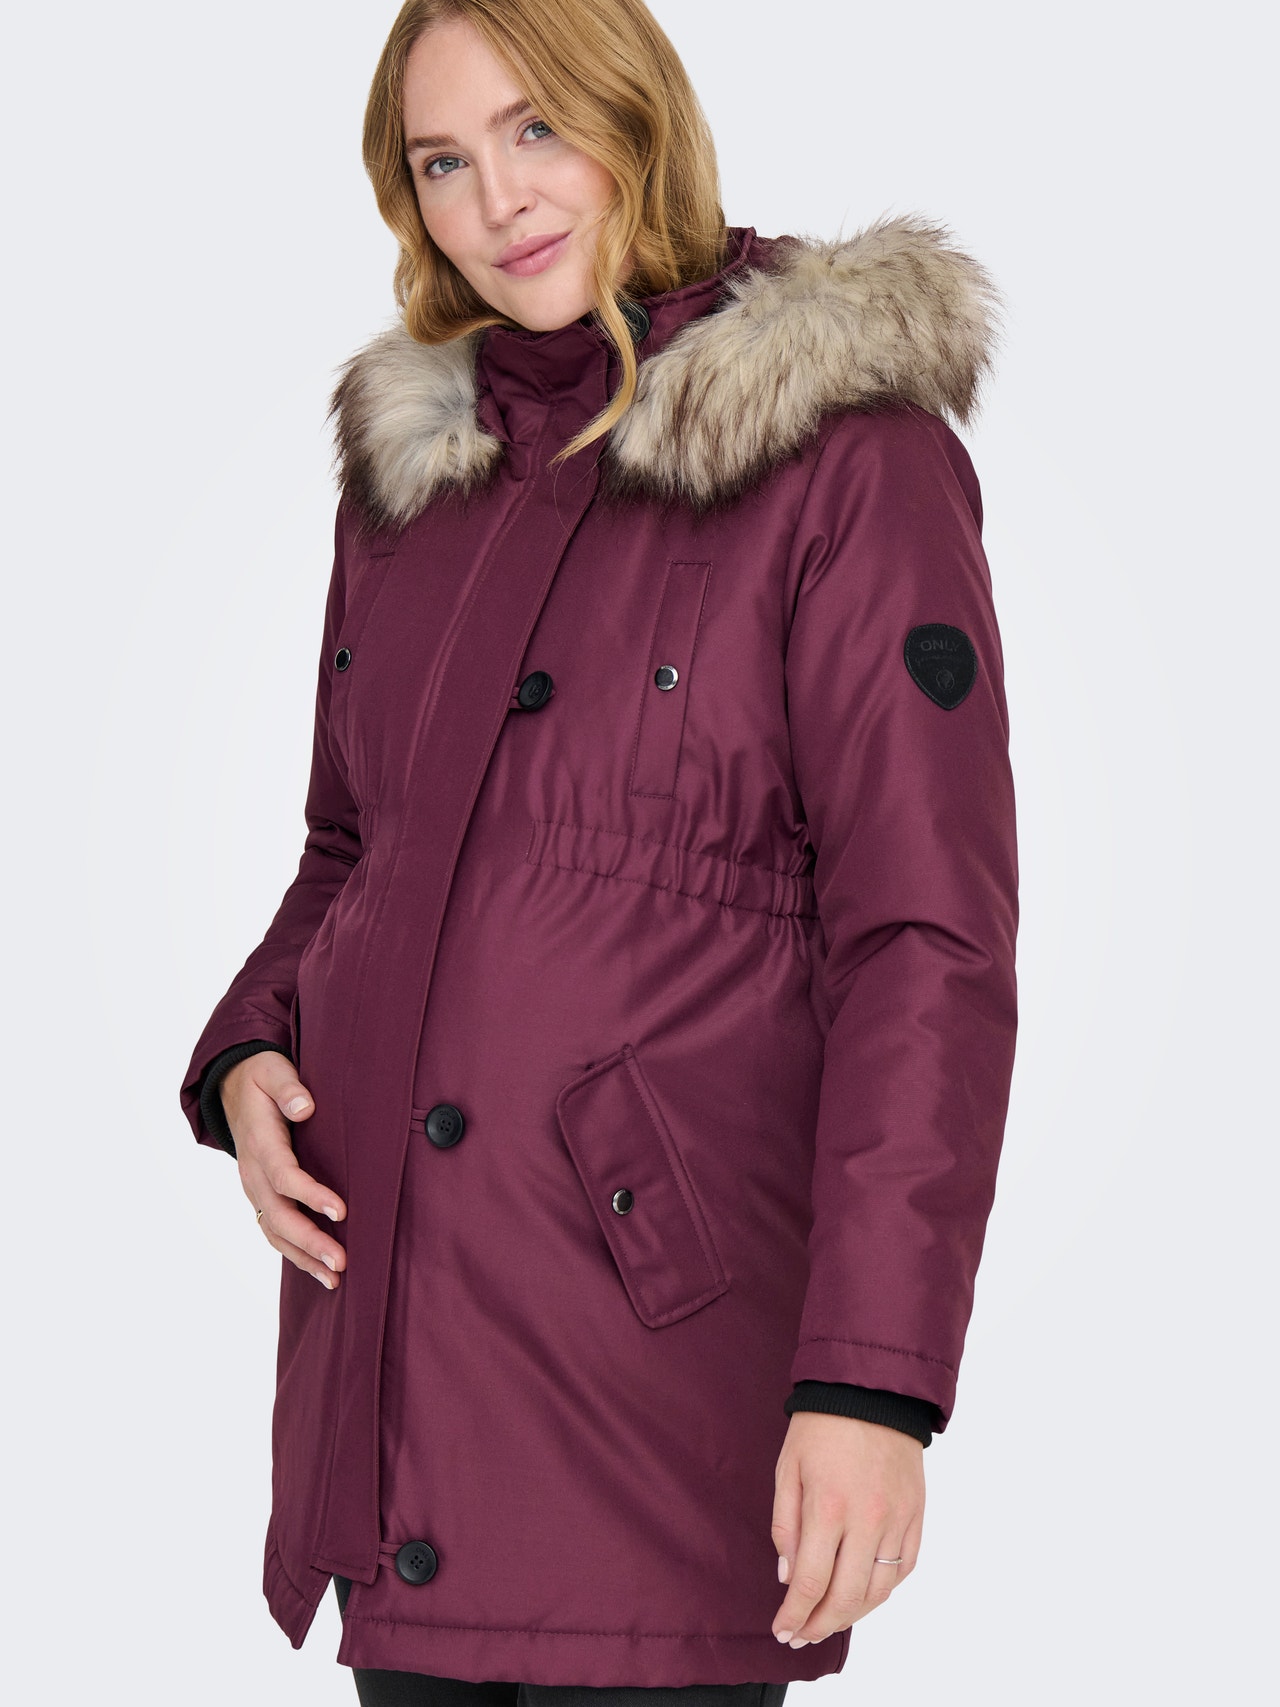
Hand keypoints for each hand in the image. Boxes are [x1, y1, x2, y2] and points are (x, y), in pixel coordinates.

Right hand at [221, 1051, 347, 1288]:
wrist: (232, 1085)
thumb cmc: (261, 1077)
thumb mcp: (273, 1070)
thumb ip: (288, 1088)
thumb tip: (305, 1108)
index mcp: (259, 1141)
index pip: (283, 1175)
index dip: (310, 1195)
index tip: (341, 1210)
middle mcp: (253, 1171)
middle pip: (278, 1214)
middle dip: (309, 1241)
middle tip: (340, 1261)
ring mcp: (254, 1187)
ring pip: (274, 1230)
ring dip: (303, 1256)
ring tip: (334, 1277)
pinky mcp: (261, 1195)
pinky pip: (274, 1229)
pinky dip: (294, 1252)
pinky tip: (318, 1270)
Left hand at [771, 1411, 923, 1644]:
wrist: (871, 1391)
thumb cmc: (822, 1427)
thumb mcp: (787, 1469)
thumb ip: (785, 1526)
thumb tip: (789, 1577)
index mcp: (827, 1507)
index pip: (811, 1584)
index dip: (795, 1616)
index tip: (783, 1630)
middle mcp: (867, 1520)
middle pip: (846, 1598)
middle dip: (820, 1625)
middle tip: (802, 1635)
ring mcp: (897, 1519)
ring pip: (879, 1591)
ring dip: (852, 1616)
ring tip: (830, 1621)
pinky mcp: (917, 1515)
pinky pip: (904, 1568)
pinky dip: (884, 1590)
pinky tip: (864, 1594)